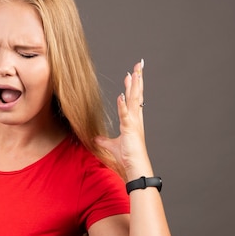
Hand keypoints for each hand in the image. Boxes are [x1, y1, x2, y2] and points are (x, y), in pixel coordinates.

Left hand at [95, 60, 151, 179]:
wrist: (134, 169)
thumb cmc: (127, 159)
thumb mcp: (111, 146)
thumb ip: (104, 140)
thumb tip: (96, 138)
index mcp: (133, 122)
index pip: (133, 100)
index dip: (132, 87)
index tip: (130, 75)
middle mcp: (136, 120)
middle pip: (137, 95)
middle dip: (137, 80)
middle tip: (138, 66)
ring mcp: (134, 124)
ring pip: (134, 101)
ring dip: (134, 86)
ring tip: (134, 73)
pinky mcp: (130, 130)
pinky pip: (126, 115)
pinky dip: (123, 106)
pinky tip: (121, 95)